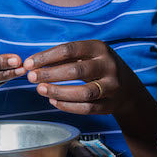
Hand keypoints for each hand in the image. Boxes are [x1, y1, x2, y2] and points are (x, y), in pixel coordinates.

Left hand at [24, 41, 139, 114]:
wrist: (127, 87)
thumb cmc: (97, 66)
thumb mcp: (86, 55)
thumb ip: (63, 58)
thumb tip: (33, 65)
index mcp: (99, 48)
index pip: (69, 50)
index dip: (46, 57)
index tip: (28, 64)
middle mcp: (108, 65)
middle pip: (77, 71)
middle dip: (51, 74)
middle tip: (32, 78)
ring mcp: (112, 86)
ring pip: (84, 92)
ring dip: (59, 92)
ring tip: (41, 90)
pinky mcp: (110, 104)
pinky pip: (88, 108)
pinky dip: (68, 106)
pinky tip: (53, 102)